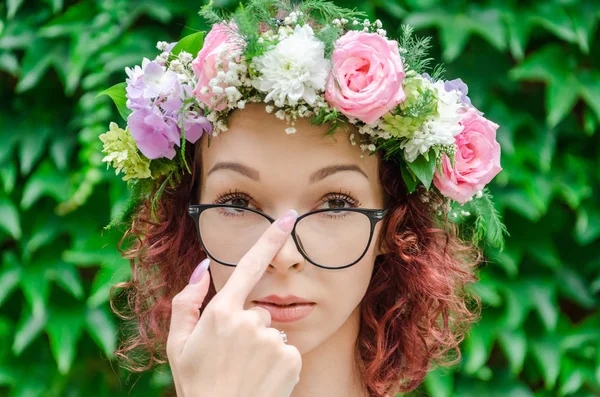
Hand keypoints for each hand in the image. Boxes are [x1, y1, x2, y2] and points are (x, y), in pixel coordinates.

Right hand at [167, 209, 301, 396]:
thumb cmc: (196, 383)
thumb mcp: (178, 344)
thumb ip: (187, 302)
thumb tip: (203, 268)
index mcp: (221, 313)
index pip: (249, 266)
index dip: (270, 238)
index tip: (287, 218)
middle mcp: (250, 322)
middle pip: (257, 311)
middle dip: (247, 327)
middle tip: (231, 356)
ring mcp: (273, 341)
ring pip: (271, 331)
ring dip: (262, 346)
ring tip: (245, 370)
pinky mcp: (292, 359)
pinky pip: (287, 349)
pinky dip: (277, 361)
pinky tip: (261, 377)